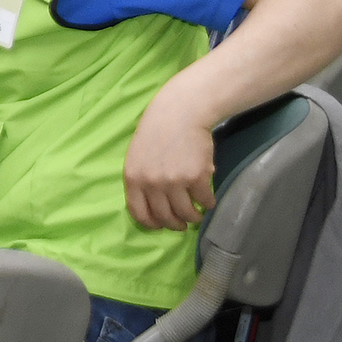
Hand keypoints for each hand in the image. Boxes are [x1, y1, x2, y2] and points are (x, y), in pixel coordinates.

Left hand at [125, 91, 217, 229]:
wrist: (179, 114)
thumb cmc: (156, 134)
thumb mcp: (137, 157)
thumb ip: (142, 181)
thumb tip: (153, 208)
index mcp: (133, 178)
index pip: (139, 212)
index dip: (151, 224)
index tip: (160, 226)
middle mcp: (151, 183)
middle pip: (165, 217)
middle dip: (176, 224)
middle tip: (183, 224)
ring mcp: (174, 181)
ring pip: (186, 213)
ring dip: (194, 218)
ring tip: (197, 215)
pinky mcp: (196, 177)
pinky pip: (204, 201)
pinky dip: (208, 203)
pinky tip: (208, 200)